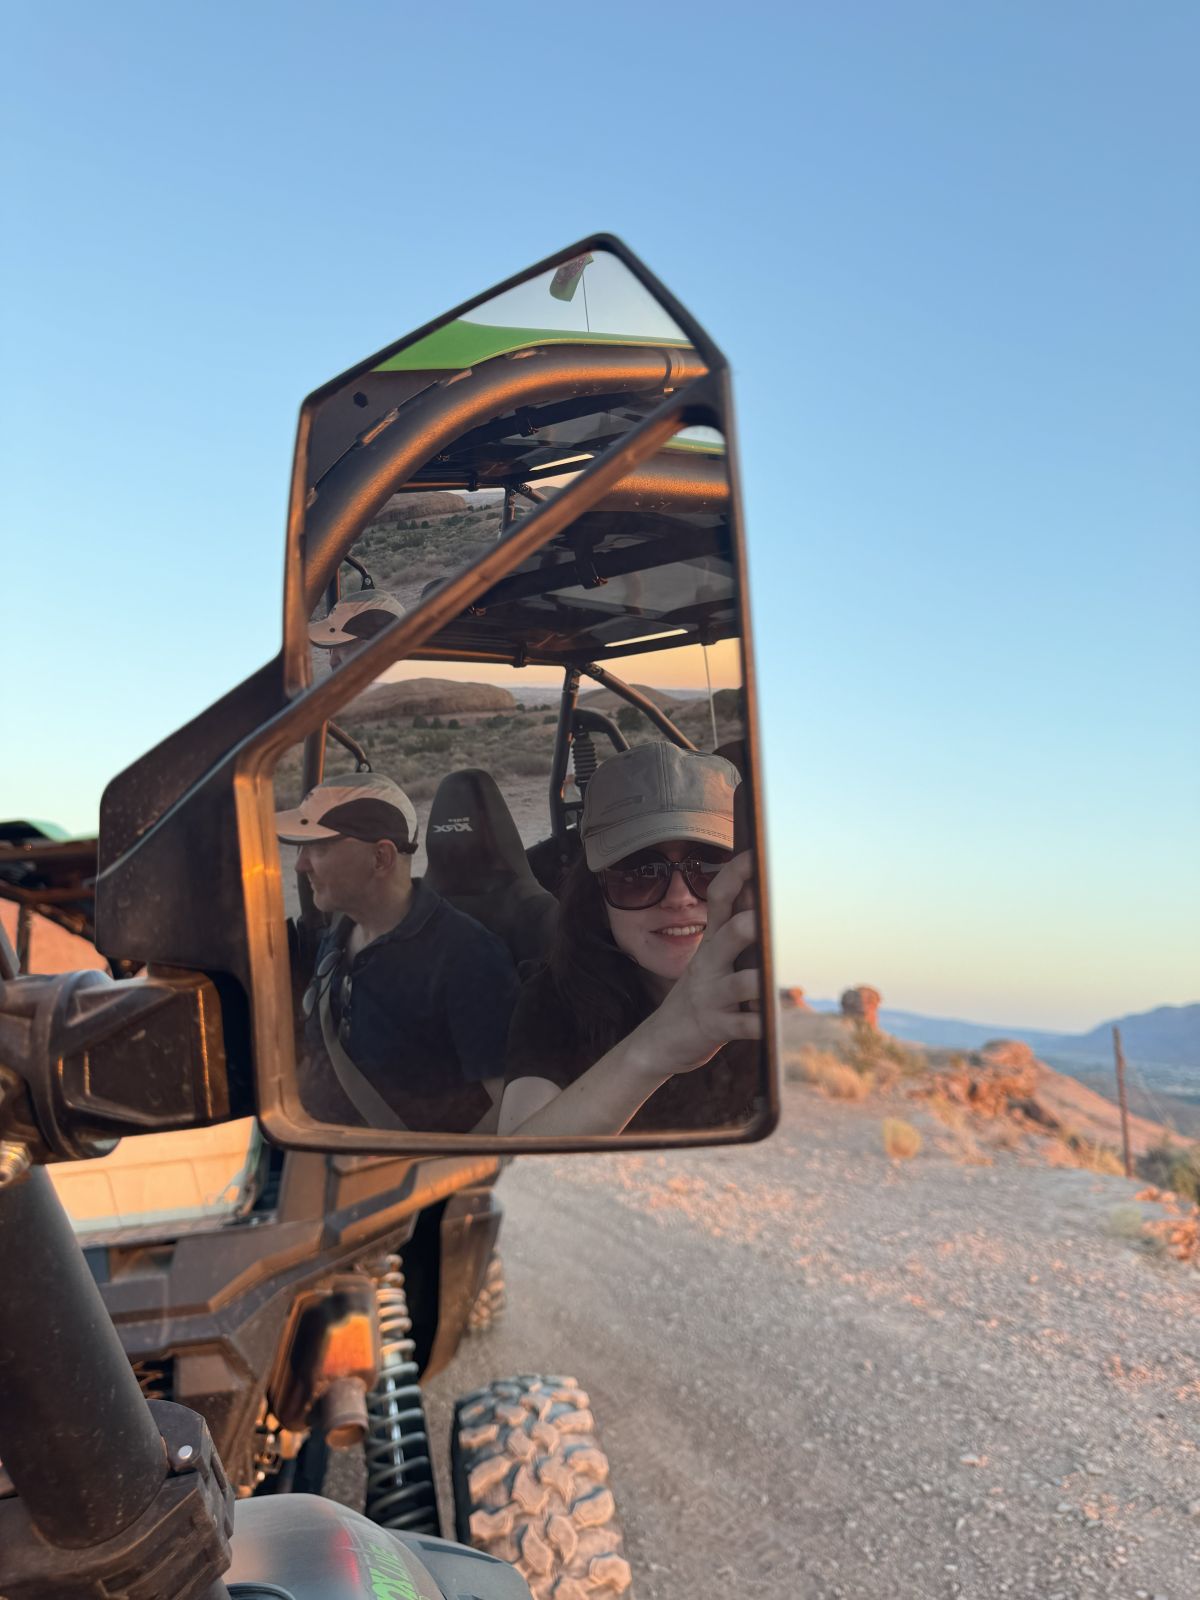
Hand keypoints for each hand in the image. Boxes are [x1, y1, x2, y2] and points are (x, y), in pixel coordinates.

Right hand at [633, 851, 762, 1076]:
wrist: (661, 1040)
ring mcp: (711, 997)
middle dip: (744, 927)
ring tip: (769, 978)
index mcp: (710, 943)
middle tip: (759, 918)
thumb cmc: (700, 992)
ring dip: (754, 980)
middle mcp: (708, 965)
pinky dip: (757, 1026)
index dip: (735, 876)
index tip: (753, 855)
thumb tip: (760, 893)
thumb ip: (732, 929)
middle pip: (726, 937)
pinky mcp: (715, 1027)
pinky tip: (771, 1027)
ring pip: (737, 984)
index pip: (719, 900)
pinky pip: (741, 1026)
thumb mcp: (711, 958)